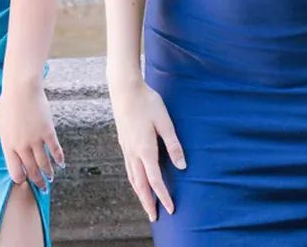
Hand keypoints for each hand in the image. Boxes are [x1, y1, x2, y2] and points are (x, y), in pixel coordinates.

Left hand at [0, 78, 64, 189]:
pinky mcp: (47, 131)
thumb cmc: (6, 104)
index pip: (14, 170)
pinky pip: (54, 149)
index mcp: (8, 145)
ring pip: (43, 162)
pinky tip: (61, 164)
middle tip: (42, 187)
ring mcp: (35, 139)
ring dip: (48, 173)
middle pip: (31, 169)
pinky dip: (58, 158)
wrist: (22, 89)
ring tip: (50, 178)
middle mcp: (21, 146)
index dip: (20, 178)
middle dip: (37, 180)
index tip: (24, 182)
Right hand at [109, 81, 184, 220]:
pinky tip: (137, 181)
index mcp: (145, 149)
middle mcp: (133, 153)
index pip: (155, 180)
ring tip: (146, 204)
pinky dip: (134, 181)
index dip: (163, 196)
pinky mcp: (123, 143)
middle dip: (148, 202)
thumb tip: (182, 166)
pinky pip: (129, 168)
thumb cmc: (147, 102)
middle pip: (141, 185)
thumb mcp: (165, 122)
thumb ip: (173, 144)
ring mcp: (126, 148)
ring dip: (140, 194)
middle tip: (154, 217)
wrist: (124, 89)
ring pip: (132, 178)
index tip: (170, 209)